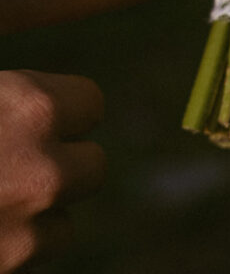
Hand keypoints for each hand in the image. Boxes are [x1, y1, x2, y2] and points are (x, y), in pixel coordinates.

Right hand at [0, 70, 104, 272]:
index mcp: (31, 106)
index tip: (37, 121)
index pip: (91, 103)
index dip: (64, 114)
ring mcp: (29, 221)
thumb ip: (21, 95)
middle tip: (15, 167)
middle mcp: (42, 164)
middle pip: (93, 166)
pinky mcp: (13, 262)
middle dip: (61, 169)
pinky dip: (14, 249)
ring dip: (37, 217)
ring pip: (64, 223)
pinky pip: (35, 255)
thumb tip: (54, 101)